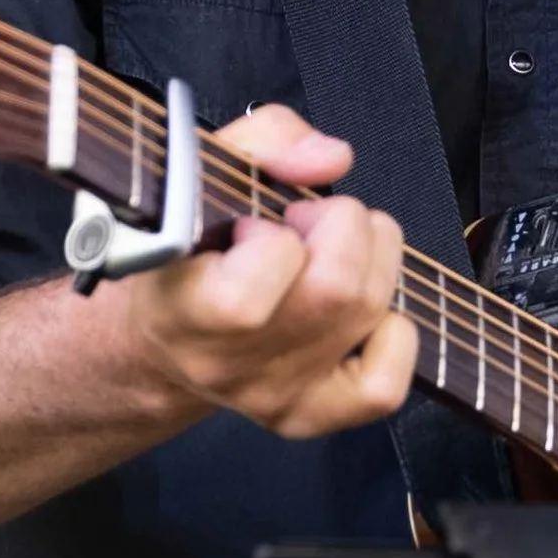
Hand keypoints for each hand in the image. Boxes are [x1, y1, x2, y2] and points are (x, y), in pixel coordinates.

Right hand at [115, 105, 420, 440]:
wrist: (164, 338)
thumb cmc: (186, 247)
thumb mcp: (201, 171)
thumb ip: (263, 140)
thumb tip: (330, 158)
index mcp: (179, 309)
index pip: (245, 298)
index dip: (273, 241)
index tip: (255, 225)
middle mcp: (225, 365)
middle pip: (336, 292)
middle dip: (343, 225)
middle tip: (310, 219)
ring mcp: (271, 398)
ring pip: (368, 315)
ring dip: (373, 257)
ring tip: (334, 247)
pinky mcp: (310, 416)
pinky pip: (384, 385)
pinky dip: (393, 334)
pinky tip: (362, 309)